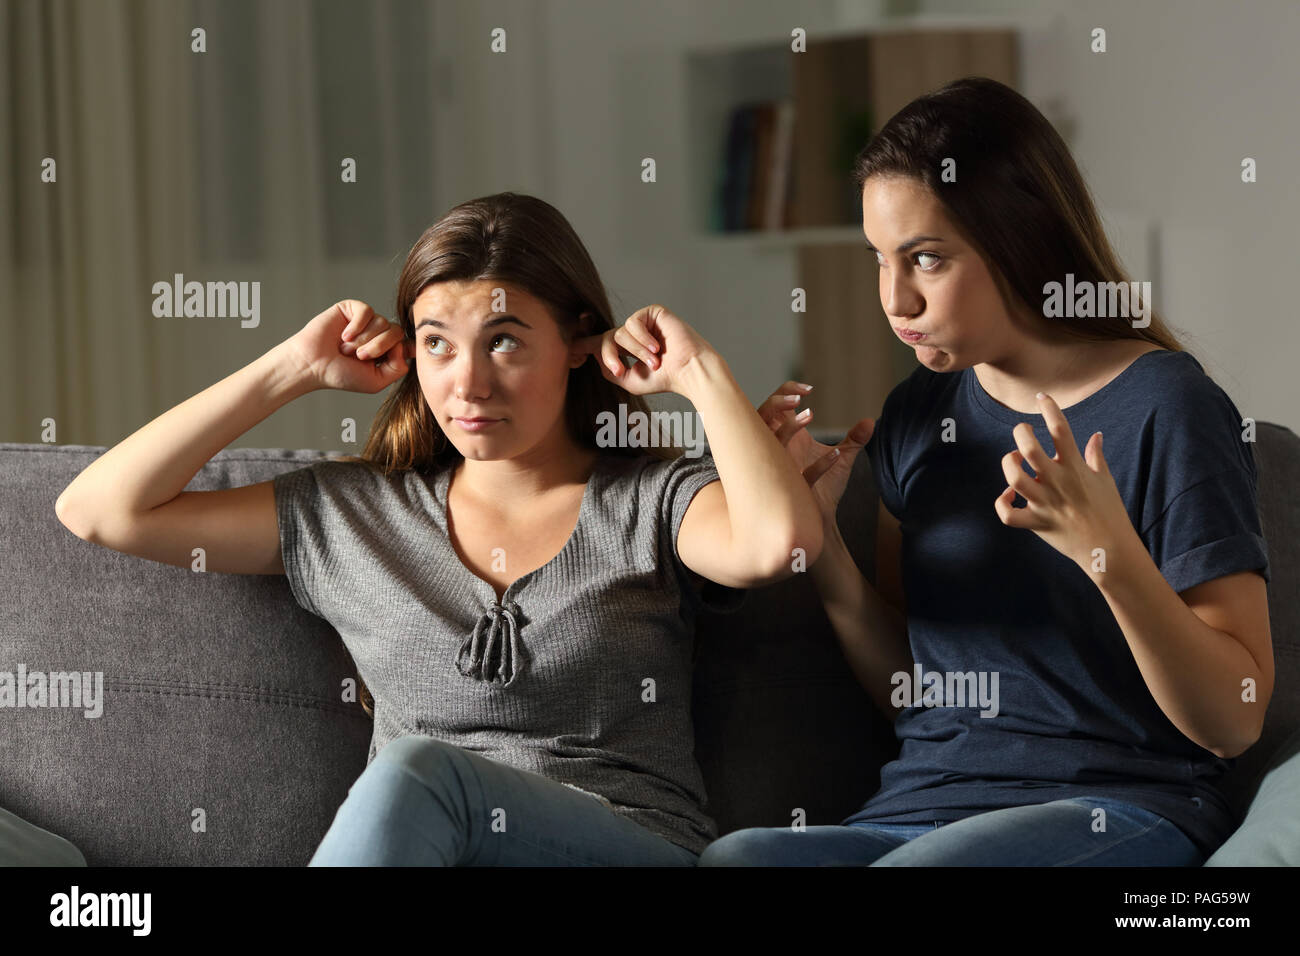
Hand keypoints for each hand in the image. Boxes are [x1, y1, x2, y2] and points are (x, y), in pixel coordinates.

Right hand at [286, 300, 414, 393]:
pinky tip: (344, 336)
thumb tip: (404, 346)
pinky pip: (367, 311)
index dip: (411, 344)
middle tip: (359, 357)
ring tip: (345, 349)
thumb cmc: (342, 374)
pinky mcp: (353, 309)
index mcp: (387, 351)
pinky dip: (357, 326)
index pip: (408, 343)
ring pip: (382, 322)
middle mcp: (380, 334)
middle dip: (379, 346)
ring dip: (363, 340)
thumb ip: (398, 367)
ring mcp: (367, 321)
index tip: (413, 348)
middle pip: (396, 332)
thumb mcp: (376, 381)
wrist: (313, 364)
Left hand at [571, 304, 714, 396]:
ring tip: (653, 362)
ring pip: (621, 333)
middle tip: (619, 370)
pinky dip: (641, 337)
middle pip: (606, 339)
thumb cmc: (665, 379)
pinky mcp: (653, 312)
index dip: (584, 344)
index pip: (602, 343)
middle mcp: (634, 334)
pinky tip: (656, 347)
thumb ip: (611, 371)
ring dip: (635, 351)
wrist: (689, 371)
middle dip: (609, 355)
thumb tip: (596, 357)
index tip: (569, 347)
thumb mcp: (631, 381)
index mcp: (628, 349)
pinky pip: (633, 322)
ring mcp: (644, 322)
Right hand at [757, 381, 874, 527]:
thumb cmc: (824, 489)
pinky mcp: (791, 491)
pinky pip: (799, 476)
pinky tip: (836, 455)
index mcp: (787, 439)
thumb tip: (871, 421)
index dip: (785, 391)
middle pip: (759, 418)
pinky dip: (819, 464)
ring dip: (789, 427)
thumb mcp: (844, 458)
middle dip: (775, 403)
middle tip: (798, 399)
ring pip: (770, 443)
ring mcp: (781, 470)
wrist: (821, 524)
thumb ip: (855, 439)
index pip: (774, 407)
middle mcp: (778, 452)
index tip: (808, 389)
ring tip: (812, 417)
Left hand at [994, 392, 1133, 570]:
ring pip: (1015, 479)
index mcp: (1076, 468)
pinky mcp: (1036, 523)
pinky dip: (1002, 503)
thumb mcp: (1105, 479)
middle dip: (1021, 433)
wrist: (1109, 549)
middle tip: (1024, 431)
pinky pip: (1009, 515)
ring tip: (1014, 459)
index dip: (1050, 408)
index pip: (1061, 430)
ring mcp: (1045, 504)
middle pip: (1030, 450)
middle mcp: (1058, 483)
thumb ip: (1096, 456)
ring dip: (1008, 464)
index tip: (1042, 397)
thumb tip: (1096, 435)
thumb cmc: (1109, 511)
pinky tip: (1007, 496)